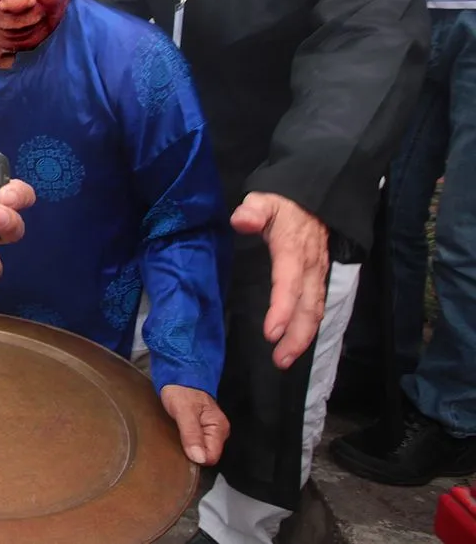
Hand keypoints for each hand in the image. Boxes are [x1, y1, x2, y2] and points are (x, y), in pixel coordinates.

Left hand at [160, 386, 229, 465]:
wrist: (177, 374)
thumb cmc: (181, 391)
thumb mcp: (184, 411)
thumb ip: (192, 434)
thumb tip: (199, 459)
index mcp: (219, 428)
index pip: (212, 457)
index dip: (196, 457)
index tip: (181, 450)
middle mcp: (218, 431)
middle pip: (206, 455)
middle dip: (192, 454)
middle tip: (175, 445)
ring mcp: (210, 430)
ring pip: (200, 450)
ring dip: (188, 448)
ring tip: (174, 441)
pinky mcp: (201, 428)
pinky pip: (195, 443)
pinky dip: (186, 443)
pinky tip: (176, 439)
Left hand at [231, 192, 328, 368]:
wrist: (313, 200)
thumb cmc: (283, 205)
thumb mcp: (265, 200)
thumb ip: (253, 211)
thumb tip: (242, 221)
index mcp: (293, 251)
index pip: (289, 284)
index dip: (282, 309)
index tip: (271, 332)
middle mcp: (310, 268)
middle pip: (309, 307)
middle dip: (297, 336)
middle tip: (279, 360)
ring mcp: (317, 275)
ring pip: (316, 311)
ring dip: (303, 338)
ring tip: (284, 360)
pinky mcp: (318, 280)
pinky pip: (316, 307)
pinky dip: (308, 328)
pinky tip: (295, 343)